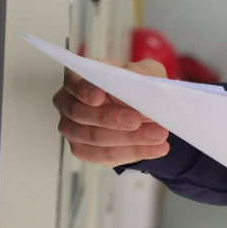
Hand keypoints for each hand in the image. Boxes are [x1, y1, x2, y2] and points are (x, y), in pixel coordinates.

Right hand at [53, 60, 170, 167]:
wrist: (142, 104)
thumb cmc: (137, 83)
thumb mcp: (144, 71)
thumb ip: (140, 76)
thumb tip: (137, 95)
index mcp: (78, 78)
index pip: (74, 83)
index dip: (84, 90)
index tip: (99, 97)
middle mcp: (68, 103)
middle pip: (81, 114)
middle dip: (111, 118)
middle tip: (136, 120)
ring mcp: (72, 128)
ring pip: (94, 138)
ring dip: (129, 139)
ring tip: (158, 135)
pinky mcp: (84, 149)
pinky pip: (103, 155)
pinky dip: (132, 153)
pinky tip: (155, 149)